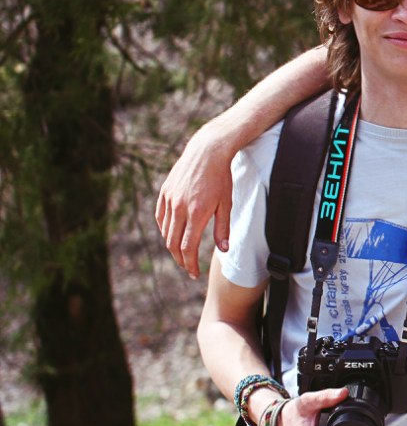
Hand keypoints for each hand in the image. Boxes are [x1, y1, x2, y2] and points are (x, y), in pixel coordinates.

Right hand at [155, 122, 234, 278]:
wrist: (207, 151)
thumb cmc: (221, 178)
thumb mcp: (227, 204)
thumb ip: (223, 228)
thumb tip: (223, 250)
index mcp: (196, 213)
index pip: (188, 247)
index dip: (190, 264)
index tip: (194, 273)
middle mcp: (179, 208)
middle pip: (173, 243)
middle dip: (180, 259)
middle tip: (188, 268)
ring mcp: (169, 199)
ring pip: (165, 231)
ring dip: (172, 246)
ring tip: (182, 253)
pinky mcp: (164, 192)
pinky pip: (160, 217)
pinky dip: (165, 229)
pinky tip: (172, 234)